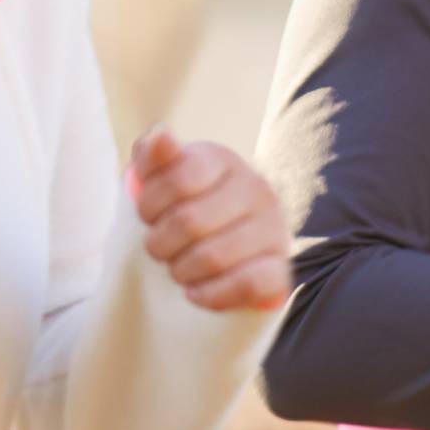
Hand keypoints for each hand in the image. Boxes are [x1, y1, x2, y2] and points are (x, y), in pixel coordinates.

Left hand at [130, 125, 290, 312]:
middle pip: (190, 222)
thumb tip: (161, 135)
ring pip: (214, 257)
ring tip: (179, 269)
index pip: (178, 179)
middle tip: (160, 248)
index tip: (148, 215)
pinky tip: (197, 293)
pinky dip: (213, 294)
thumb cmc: (181, 208)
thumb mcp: (160, 178)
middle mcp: (255, 188)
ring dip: (181, 272)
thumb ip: (152, 156)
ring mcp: (274, 227)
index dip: (150, 205)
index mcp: (222, 160)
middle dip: (160, 244)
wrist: (218, 246)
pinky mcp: (282, 267)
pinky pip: (249, 284)